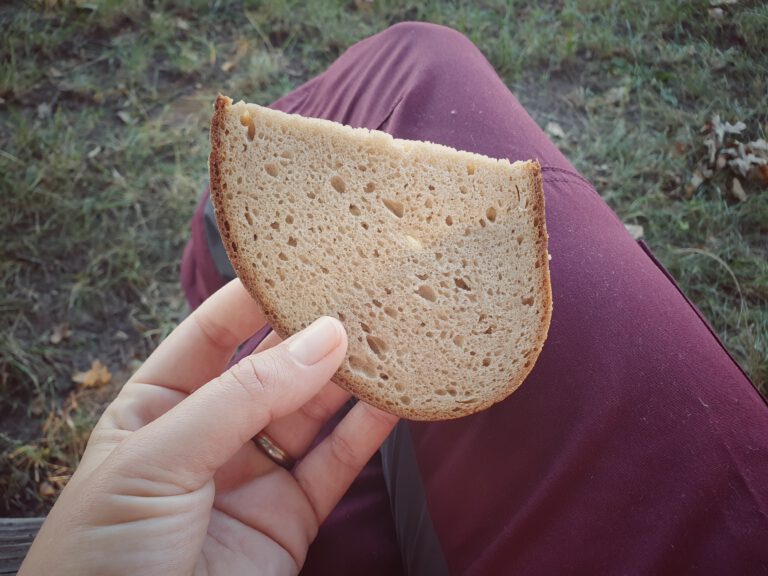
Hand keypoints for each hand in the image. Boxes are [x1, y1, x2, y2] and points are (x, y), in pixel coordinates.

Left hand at [20, 280, 397, 575]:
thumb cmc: (106, 553)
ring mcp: (254, 472)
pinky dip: (369, 429)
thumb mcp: (160, 459)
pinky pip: (337, 461)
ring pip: (313, 410)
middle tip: (365, 294)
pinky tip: (396, 397)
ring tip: (393, 335)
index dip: (257, 295)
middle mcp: (210, 432)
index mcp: (158, 404)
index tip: (306, 261)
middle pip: (273, 367)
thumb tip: (322, 337)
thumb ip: (243, 397)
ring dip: (352, 376)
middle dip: (316, 332)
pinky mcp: (293, 514)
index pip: (213, 332)